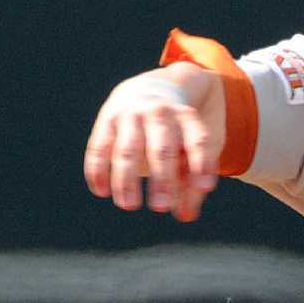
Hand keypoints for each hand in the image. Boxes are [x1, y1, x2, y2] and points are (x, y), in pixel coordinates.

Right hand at [83, 65, 223, 221]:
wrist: (152, 86)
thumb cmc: (178, 130)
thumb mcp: (194, 147)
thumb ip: (193, 182)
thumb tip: (186, 217)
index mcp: (187, 117)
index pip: (198, 139)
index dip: (202, 163)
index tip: (205, 187)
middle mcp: (159, 112)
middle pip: (162, 148)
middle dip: (162, 179)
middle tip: (160, 207)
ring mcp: (130, 115)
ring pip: (127, 150)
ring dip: (126, 179)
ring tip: (129, 205)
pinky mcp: (107, 120)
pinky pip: (99, 147)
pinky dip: (98, 170)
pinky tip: (101, 192)